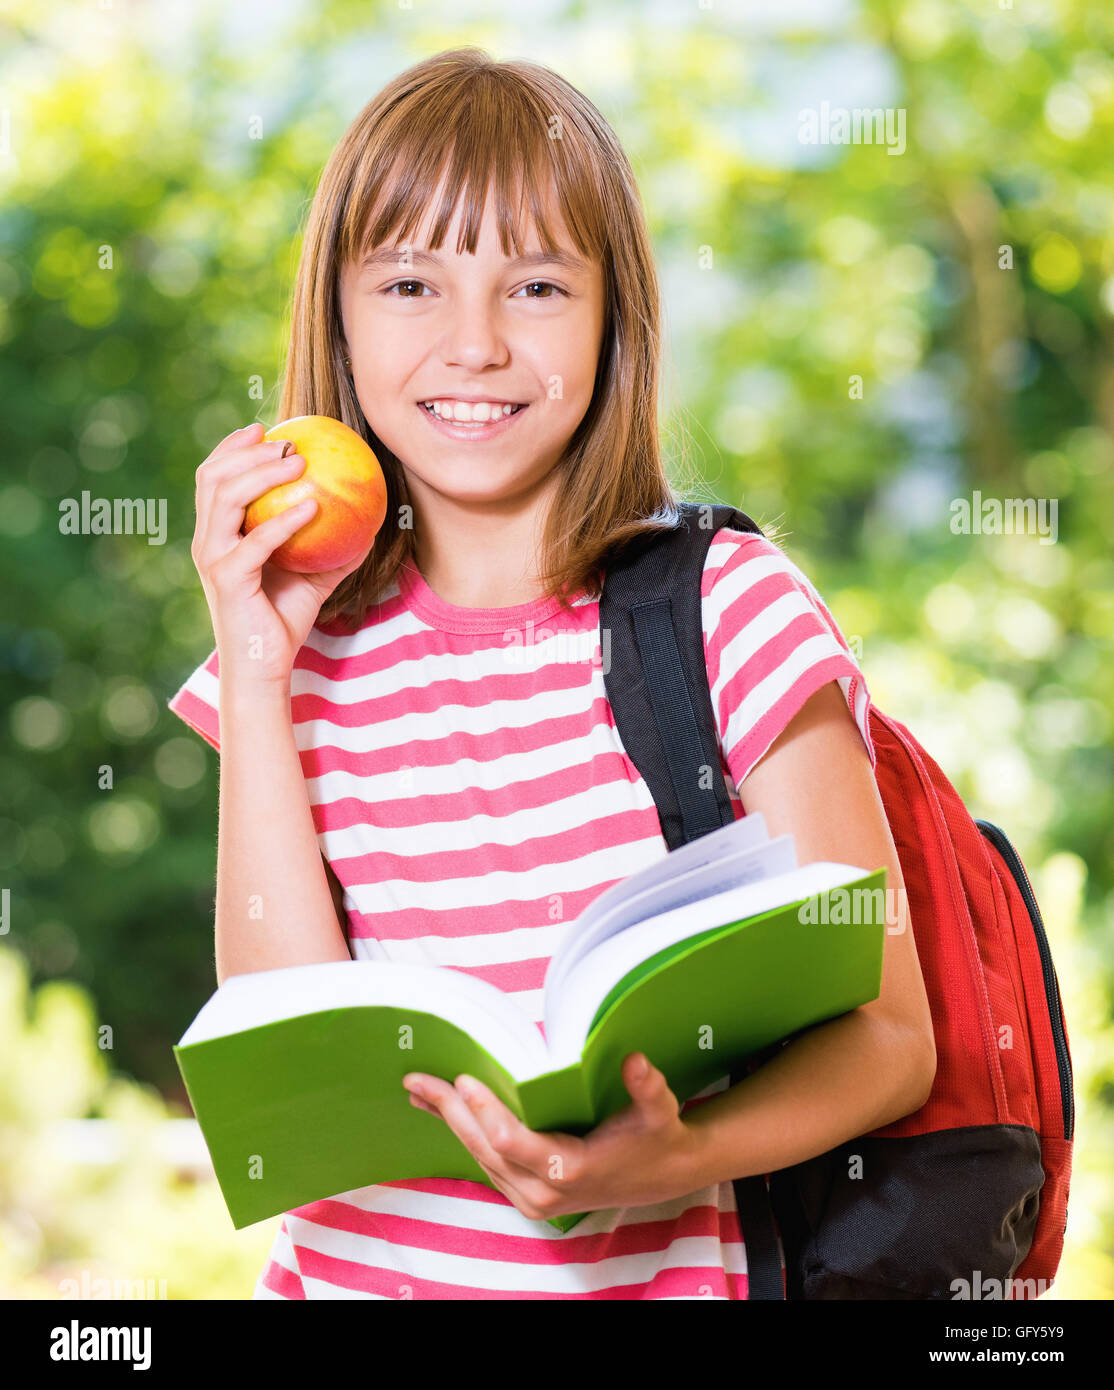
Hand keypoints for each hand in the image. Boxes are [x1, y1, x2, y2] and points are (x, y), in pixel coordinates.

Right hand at [191, 422, 368, 687]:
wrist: (264, 667)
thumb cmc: (284, 621)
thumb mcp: (315, 577)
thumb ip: (333, 547)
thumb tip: (370, 519)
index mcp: (218, 534)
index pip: (213, 477)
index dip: (232, 447)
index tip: (264, 427)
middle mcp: (208, 541)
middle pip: (213, 477)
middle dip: (247, 450)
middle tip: (288, 440)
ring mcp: (214, 559)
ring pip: (226, 499)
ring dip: (263, 474)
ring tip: (299, 462)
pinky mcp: (227, 580)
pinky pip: (257, 541)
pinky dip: (284, 520)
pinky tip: (313, 506)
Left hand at [402, 1053, 702, 1220]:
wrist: (661, 1176)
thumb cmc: (656, 1137)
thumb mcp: (659, 1111)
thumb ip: (648, 1087)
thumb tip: (635, 1060)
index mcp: (569, 1169)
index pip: (511, 1142)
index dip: (484, 1111)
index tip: (463, 1079)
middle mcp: (544, 1191)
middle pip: (484, 1149)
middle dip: (450, 1112)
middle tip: (418, 1080)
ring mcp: (532, 1199)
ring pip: (480, 1157)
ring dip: (449, 1122)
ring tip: (420, 1091)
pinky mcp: (526, 1197)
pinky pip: (487, 1163)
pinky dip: (465, 1135)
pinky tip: (446, 1111)